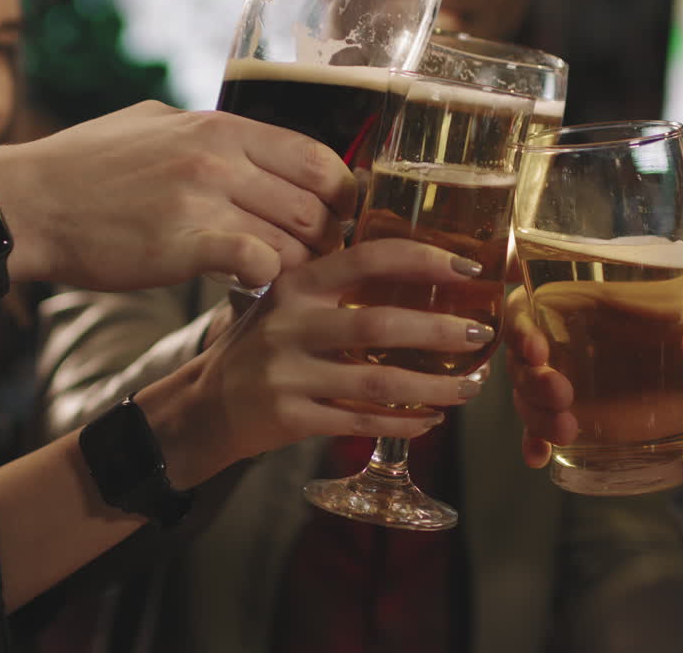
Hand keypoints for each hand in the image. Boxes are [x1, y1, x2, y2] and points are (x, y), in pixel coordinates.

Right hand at [0, 101, 355, 290]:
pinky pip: (258, 265)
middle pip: (313, 205)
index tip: (338, 217)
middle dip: (325, 239)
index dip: (340, 194)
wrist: (27, 204)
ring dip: (296, 267)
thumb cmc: (86, 167)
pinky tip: (248, 286)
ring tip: (284, 278)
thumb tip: (247, 139)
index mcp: (219, 127)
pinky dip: (265, 281)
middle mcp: (218, 157)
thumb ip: (208, 132)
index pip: (316, 157)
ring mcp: (202, 200)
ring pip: (291, 241)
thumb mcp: (154, 123)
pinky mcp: (183, 245)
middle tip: (317, 260)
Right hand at [140, 238, 492, 488]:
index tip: (467, 269)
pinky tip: (431, 420)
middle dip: (440, 332)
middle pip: (379, 324)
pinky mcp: (288, 418)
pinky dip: (402, 423)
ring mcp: (286, 373)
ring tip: (471, 386)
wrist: (201, 409)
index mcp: (295, 284)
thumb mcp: (284, 304)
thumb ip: (334, 287)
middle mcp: (289, 324)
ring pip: (378, 381)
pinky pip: (359, 422)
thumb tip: (416, 268)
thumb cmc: (257, 350)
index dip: (421, 259)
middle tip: (481, 335)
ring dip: (434, 386)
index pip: (366, 259)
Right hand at [505, 285, 682, 467]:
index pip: (528, 305)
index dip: (520, 325)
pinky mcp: (576, 414)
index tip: (537, 349)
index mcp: (582, 302)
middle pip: (521, 357)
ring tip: (566, 431)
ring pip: (527, 395)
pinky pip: (541, 428)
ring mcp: (567, 379)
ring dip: (535, 415)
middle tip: (561, 395)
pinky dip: (535, 442)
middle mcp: (563, 339)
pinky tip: (540, 457)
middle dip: (530, 379)